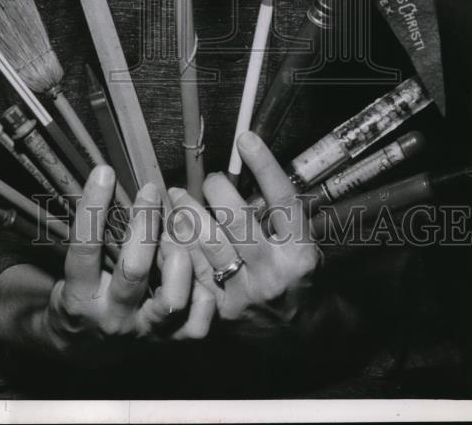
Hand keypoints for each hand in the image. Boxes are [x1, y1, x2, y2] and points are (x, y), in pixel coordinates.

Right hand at [42, 165, 213, 357]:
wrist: (85, 348)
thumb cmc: (83, 294)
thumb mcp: (72, 268)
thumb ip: (89, 235)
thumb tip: (107, 177)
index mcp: (81, 296)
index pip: (84, 249)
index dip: (93, 208)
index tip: (105, 172)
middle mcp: (113, 317)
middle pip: (133, 272)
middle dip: (145, 225)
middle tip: (150, 192)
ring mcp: (145, 333)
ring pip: (172, 300)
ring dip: (180, 258)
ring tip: (178, 228)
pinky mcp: (171, 342)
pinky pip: (197, 322)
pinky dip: (203, 292)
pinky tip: (198, 265)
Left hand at [168, 131, 321, 340]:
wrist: (302, 333)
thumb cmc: (298, 275)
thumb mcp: (301, 242)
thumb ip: (277, 211)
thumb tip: (246, 162)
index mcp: (300, 251)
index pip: (282, 199)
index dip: (263, 165)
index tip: (245, 139)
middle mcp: (274, 271)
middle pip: (237, 219)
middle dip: (216, 189)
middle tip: (207, 178)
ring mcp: (246, 292)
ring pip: (208, 243)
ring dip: (187, 213)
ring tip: (177, 195)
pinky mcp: (221, 309)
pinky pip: (192, 269)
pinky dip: (178, 245)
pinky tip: (169, 228)